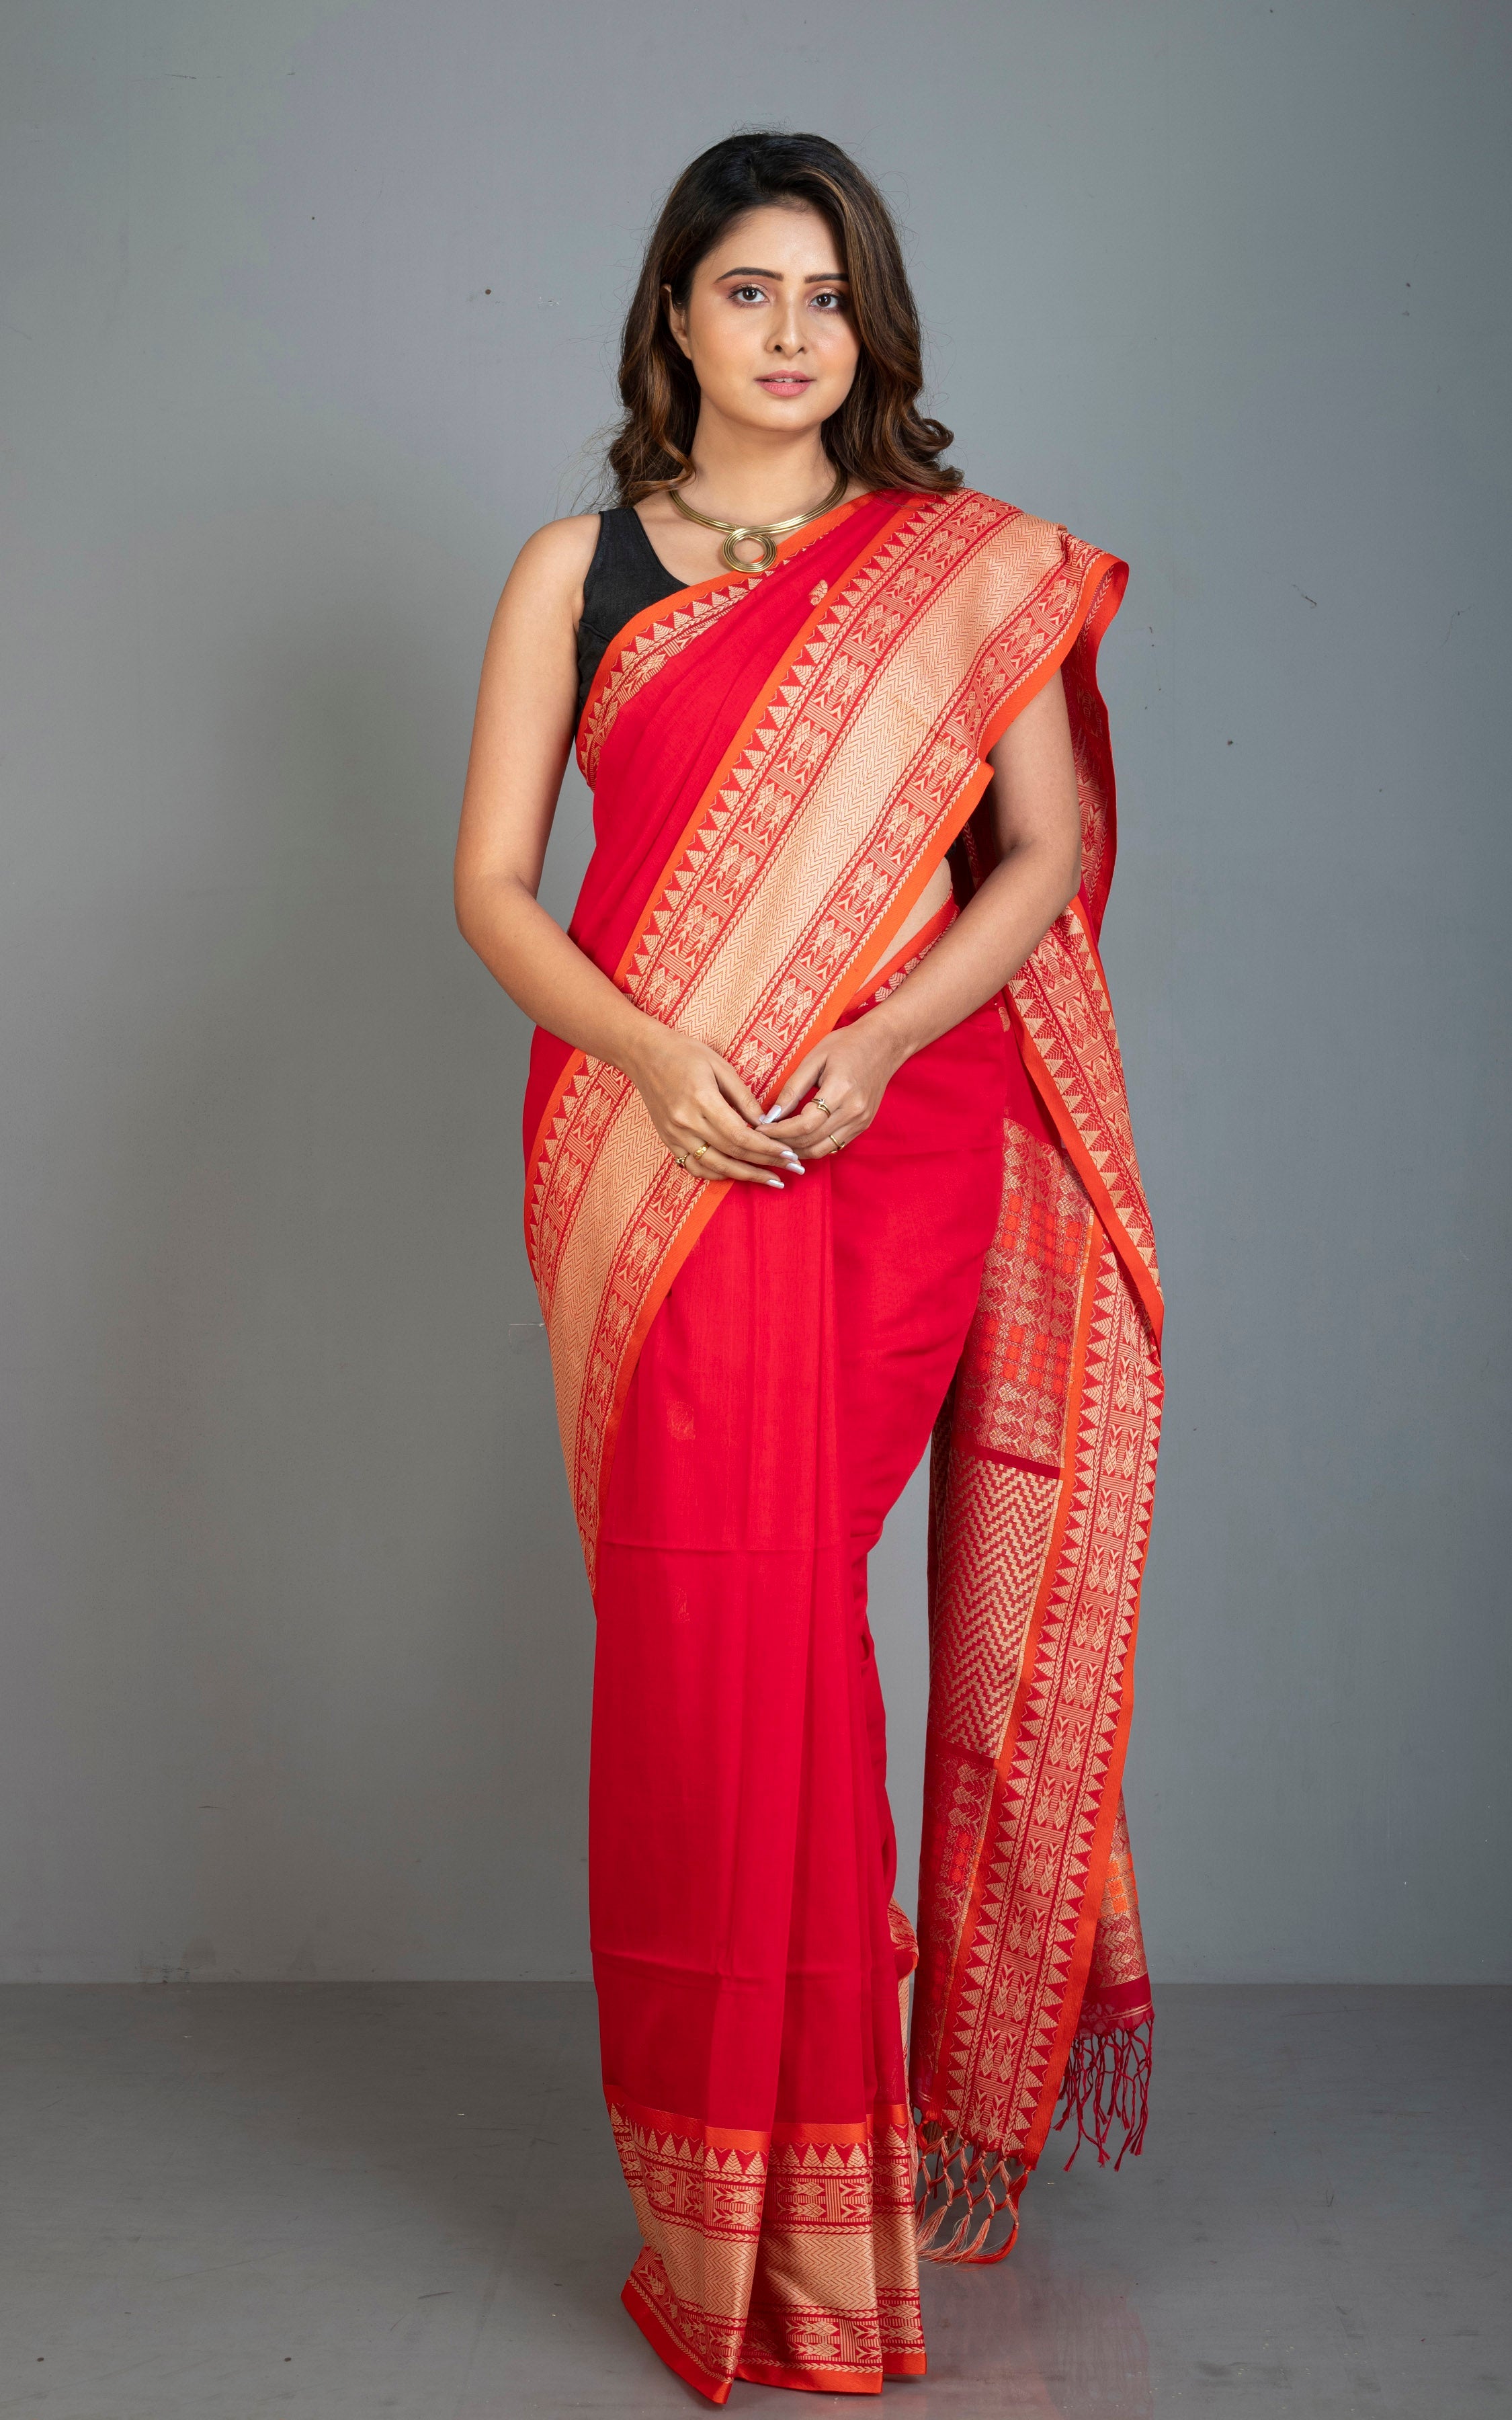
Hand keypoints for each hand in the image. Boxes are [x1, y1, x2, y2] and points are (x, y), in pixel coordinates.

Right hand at [625, 1021, 805, 1187]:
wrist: (644, 1054)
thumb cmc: (685, 1053)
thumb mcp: (720, 1065)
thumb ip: (743, 1097)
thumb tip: (767, 1123)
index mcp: (702, 1100)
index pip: (741, 1135)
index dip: (768, 1148)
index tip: (790, 1153)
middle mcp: (686, 1123)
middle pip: (732, 1154)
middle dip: (765, 1164)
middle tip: (793, 1169)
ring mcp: (674, 1135)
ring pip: (714, 1167)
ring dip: (745, 1176)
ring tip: (771, 1179)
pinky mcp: (668, 1141)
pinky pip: (694, 1167)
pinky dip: (717, 1175)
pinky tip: (737, 1174)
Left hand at [758, 1012, 907, 1158]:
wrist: (884, 1044)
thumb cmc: (847, 1044)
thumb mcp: (814, 1058)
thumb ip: (793, 1089)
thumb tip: (771, 1115)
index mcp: (840, 1091)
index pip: (804, 1124)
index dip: (779, 1131)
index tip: (760, 1128)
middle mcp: (854, 1111)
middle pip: (811, 1141)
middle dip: (783, 1143)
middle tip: (762, 1138)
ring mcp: (861, 1121)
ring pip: (822, 1150)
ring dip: (797, 1151)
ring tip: (777, 1143)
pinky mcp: (863, 1125)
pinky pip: (834, 1146)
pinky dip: (813, 1147)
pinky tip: (798, 1141)